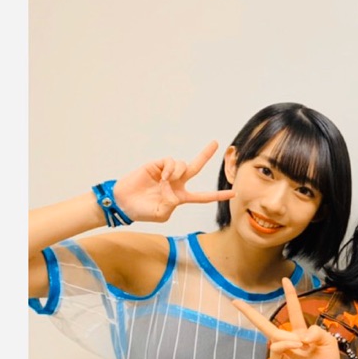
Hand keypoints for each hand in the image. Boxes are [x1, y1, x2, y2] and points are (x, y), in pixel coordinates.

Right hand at [110, 140, 234, 223]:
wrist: (124, 203)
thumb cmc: (142, 211)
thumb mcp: (161, 215)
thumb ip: (172, 206)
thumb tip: (174, 191)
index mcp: (181, 197)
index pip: (204, 196)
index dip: (218, 195)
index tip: (233, 193)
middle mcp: (176, 183)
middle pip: (195, 167)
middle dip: (205, 154)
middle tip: (216, 143)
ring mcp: (167, 173)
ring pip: (183, 165)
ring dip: (178, 172)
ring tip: (165, 181)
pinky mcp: (157, 165)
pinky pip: (171, 162)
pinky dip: (170, 168)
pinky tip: (163, 176)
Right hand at [234, 277, 339, 358]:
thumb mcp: (328, 342)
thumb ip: (317, 331)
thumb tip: (301, 334)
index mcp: (301, 334)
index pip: (293, 311)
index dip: (290, 296)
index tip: (285, 280)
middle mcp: (289, 341)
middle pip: (266, 325)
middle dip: (250, 313)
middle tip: (235, 301)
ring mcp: (281, 353)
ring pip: (274, 336)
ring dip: (290, 338)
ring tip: (302, 345)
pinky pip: (275, 348)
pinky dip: (285, 344)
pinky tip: (296, 347)